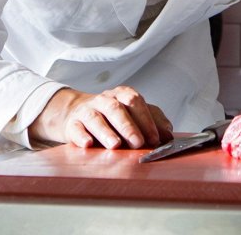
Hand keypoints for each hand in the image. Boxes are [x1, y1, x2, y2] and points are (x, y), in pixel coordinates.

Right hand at [30, 86, 172, 148]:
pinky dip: (81, 137)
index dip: (146, 120)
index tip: (155, 138)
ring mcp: (86, 111)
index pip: (135, 102)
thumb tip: (169, 134)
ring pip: (95, 118)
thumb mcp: (135, 114)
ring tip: (115, 145)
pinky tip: (88, 145)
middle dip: (128, 126)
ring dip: (106, 132)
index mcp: (123, 95)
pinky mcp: (72, 124)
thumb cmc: (113, 116)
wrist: (78, 113)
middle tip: (138, 142)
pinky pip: (76, 129)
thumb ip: (153, 121)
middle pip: (116, 109)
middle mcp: (104, 100)